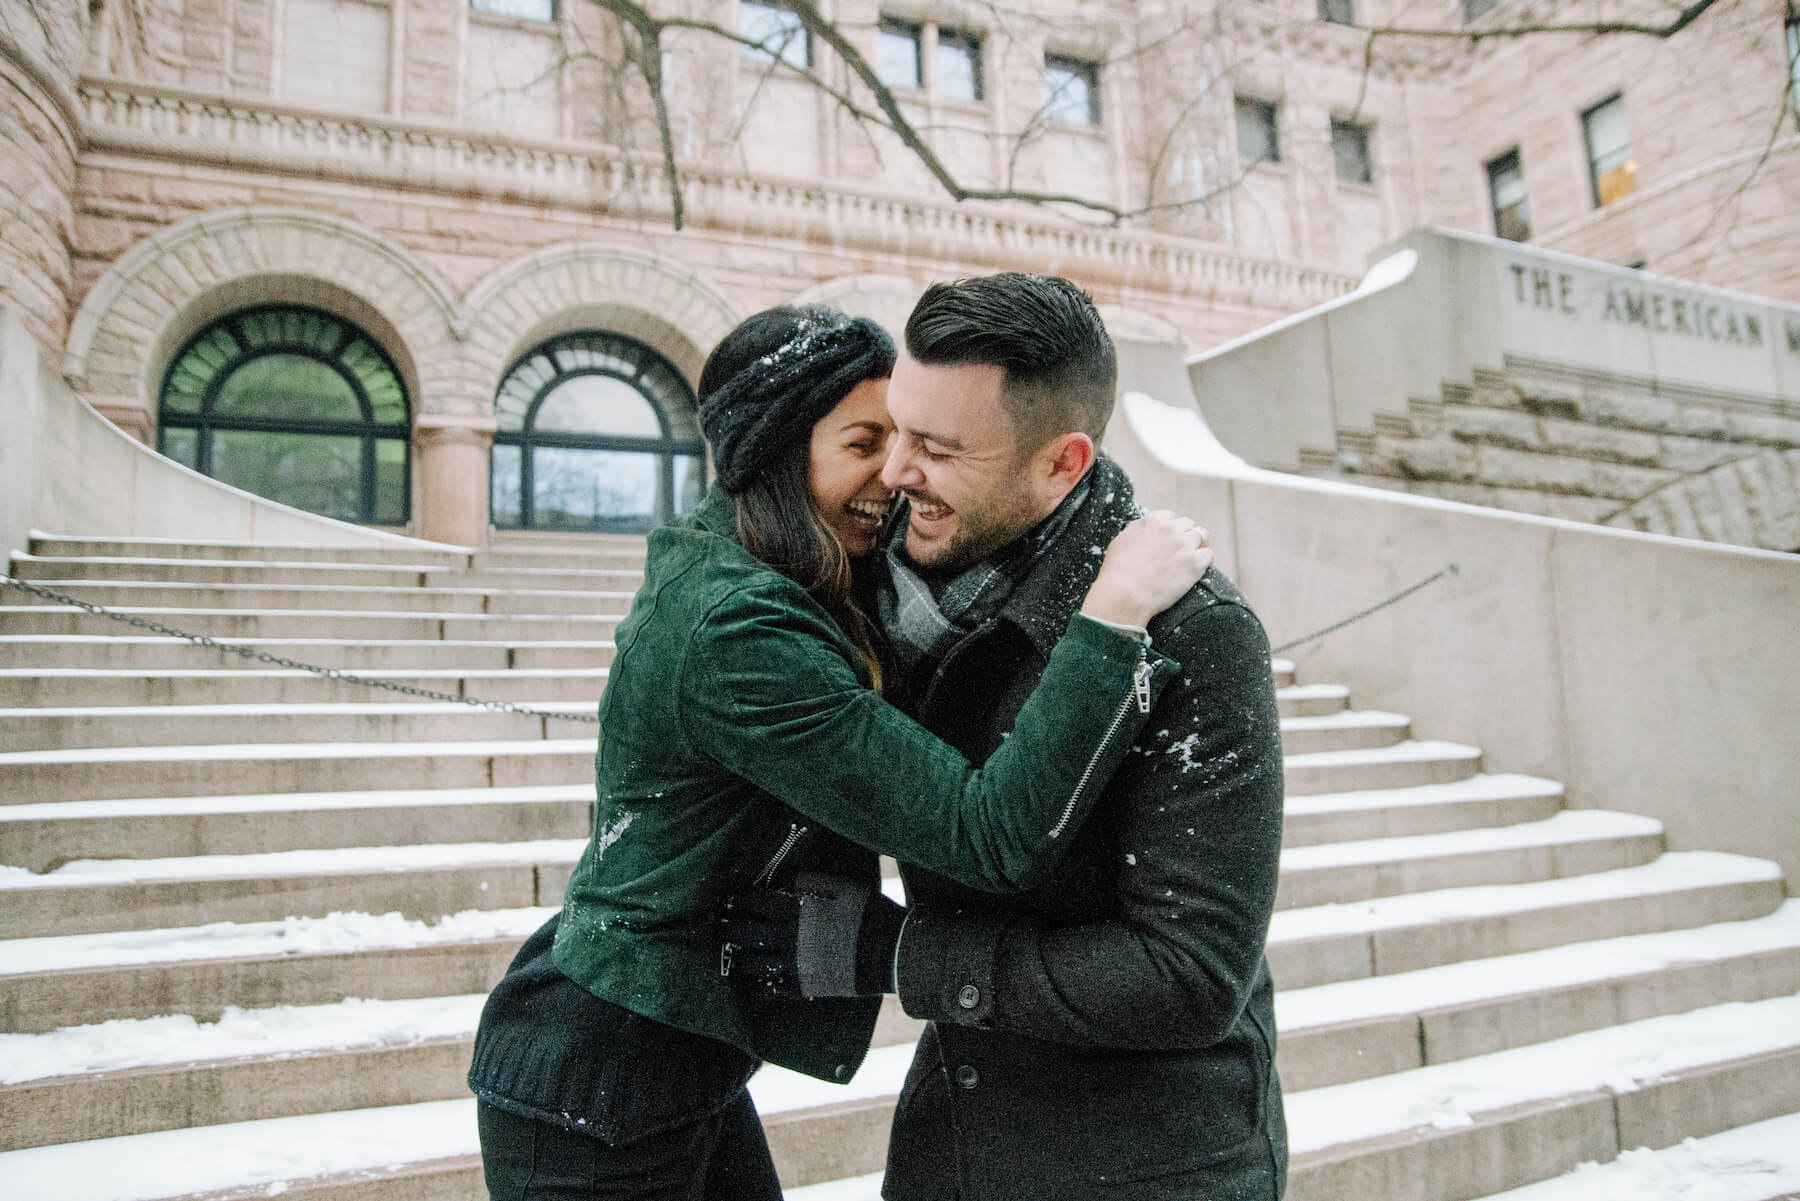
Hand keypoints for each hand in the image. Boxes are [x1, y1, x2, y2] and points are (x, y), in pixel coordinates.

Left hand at [718, 873, 905, 999]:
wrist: (889, 951)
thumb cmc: (866, 911)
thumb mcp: (838, 885)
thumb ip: (805, 882)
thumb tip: (780, 880)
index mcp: (795, 908)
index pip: (753, 903)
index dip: (737, 901)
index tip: (728, 901)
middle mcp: (788, 937)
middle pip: (747, 933)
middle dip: (730, 928)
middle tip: (722, 925)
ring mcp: (793, 965)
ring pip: (752, 963)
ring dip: (738, 956)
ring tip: (732, 952)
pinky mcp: (802, 987)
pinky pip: (768, 989)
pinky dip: (754, 984)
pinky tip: (750, 979)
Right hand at [1081, 511, 1212, 628]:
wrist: (1125, 594)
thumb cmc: (1117, 573)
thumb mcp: (1120, 542)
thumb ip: (1135, 531)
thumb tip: (1142, 530)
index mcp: (1152, 522)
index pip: (1170, 516)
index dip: (1172, 527)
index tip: (1171, 538)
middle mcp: (1170, 529)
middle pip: (1188, 524)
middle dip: (1186, 535)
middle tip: (1183, 550)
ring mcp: (1184, 545)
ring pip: (1202, 536)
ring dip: (1199, 545)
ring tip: (1194, 558)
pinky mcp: (1194, 563)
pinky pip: (1208, 555)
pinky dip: (1205, 561)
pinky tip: (1198, 568)